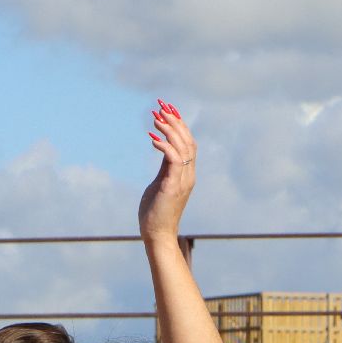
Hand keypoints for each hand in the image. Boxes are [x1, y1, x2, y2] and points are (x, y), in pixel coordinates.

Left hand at [137, 99, 194, 242]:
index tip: (168, 108)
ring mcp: (183, 180)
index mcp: (187, 173)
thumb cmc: (156, 212)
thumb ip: (165, 166)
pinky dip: (164, 146)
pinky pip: (173, 160)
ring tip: (156, 117)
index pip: (188, 142)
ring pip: (184, 147)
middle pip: (189, 140)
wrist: (157, 235)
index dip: (180, 124)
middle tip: (161, 106)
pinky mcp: (173, 186)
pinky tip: (152, 138)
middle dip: (175, 120)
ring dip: (170, 129)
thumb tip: (162, 145)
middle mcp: (189, 175)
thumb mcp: (161, 182)